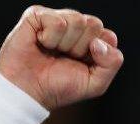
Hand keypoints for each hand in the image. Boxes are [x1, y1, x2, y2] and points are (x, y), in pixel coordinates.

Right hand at [0, 6, 123, 109]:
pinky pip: (58, 21)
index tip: (83, 65)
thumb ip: (112, 64)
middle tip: (65, 58)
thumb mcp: (95, 84)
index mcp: (90, 41)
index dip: (98, 53)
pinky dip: (50, 38)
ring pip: (77, 20)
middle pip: (94, 24)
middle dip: (81, 47)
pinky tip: (40, 44)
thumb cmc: (58, 87)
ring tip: (52, 52)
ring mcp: (56, 19)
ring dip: (65, 44)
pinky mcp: (37, 15)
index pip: (108, 36)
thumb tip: (99, 41)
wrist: (28, 91)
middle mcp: (75, 27)